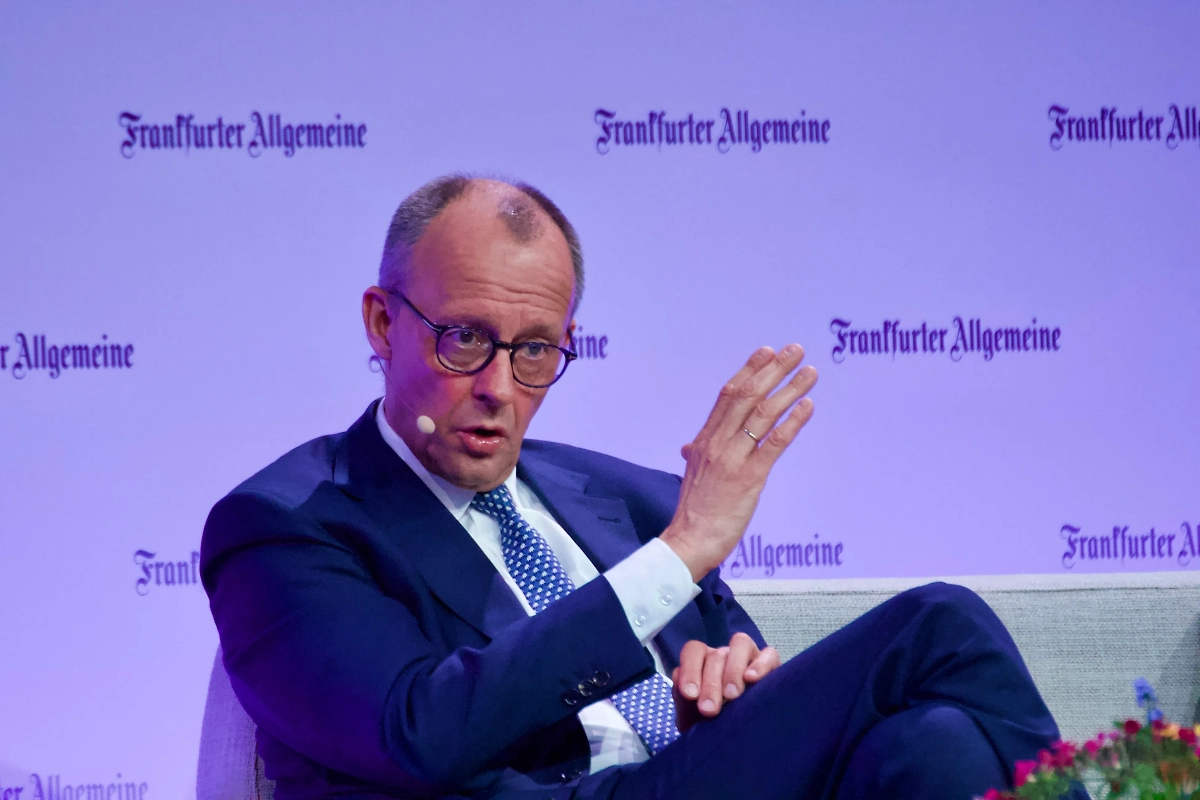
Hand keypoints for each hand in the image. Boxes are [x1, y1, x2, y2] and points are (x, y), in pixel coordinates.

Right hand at [660, 344, 816, 580]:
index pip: (728, 395)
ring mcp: (733, 459)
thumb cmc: (694, 512)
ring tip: (810, 372)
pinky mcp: (749, 478)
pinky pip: (773, 443)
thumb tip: (690, 447)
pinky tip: (807, 407)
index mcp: (704, 440)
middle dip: (773, 370)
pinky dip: (792, 422)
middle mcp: (717, 443)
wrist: (689, 540)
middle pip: (747, 396)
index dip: (749, 370)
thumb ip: (696, 455)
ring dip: (789, 389)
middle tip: (795, 350)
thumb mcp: (692, 475)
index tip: (767, 351)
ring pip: (762, 414)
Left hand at [670, 633, 780, 731]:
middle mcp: (725, 655)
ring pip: (740, 643)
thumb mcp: (693, 719)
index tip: (690, 695)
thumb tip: (686, 691)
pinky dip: (760, 665)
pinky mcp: (772, 665)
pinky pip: (769, 654)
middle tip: (710, 710)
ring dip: (733, 669)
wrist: (740, 742)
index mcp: (702, 663)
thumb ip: (684, 703)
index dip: (690, 670)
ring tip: (732, 696)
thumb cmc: (712, 727)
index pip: (693, 651)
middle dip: (710, 683)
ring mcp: (749, 656)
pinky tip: (753, 681)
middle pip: (715, 655)